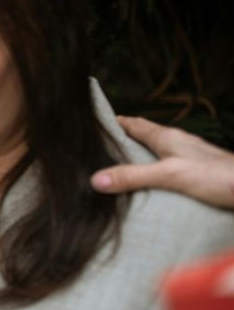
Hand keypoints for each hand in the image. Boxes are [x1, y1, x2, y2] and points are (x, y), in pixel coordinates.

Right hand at [90, 116, 233, 208]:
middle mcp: (177, 143)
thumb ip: (133, 177)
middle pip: (143, 137)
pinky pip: (168, 168)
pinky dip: (154, 173)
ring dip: (139, 158)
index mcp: (167, 137)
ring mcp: (189, 157)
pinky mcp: (198, 173)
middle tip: (99, 150)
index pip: (133, 123)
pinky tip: (152, 186)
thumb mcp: (169, 176)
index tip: (92, 124)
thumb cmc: (217, 176)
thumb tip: (96, 179)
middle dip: (122, 141)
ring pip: (157, 153)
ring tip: (119, 169)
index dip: (113, 122)